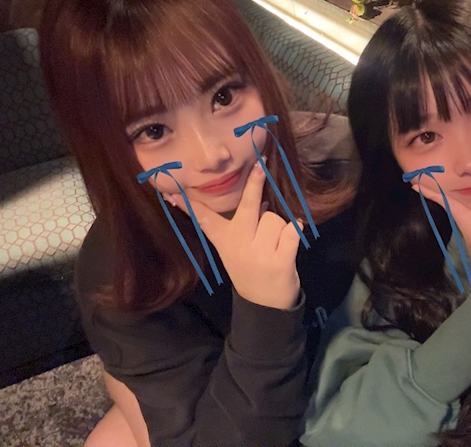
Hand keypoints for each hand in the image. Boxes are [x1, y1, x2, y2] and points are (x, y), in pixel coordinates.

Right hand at [171, 162, 302, 309]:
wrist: (264, 305)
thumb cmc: (250, 269)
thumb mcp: (235, 250)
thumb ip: (242, 226)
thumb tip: (260, 198)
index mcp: (225, 240)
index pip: (204, 219)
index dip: (189, 206)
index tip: (173, 194)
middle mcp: (240, 244)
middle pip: (248, 206)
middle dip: (254, 184)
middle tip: (260, 164)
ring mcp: (260, 252)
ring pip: (276, 218)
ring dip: (281, 226)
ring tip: (276, 243)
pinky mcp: (280, 261)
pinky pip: (293, 231)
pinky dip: (296, 231)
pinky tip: (290, 241)